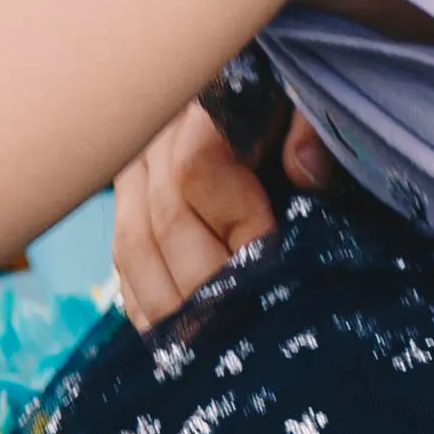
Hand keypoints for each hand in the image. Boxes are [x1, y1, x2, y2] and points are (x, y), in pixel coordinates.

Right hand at [113, 98, 308, 322]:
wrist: (244, 83)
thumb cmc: (284, 98)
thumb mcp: (307, 96)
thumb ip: (311, 124)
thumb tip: (304, 172)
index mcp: (201, 104)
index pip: (198, 171)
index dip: (237, 228)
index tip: (275, 268)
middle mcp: (154, 138)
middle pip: (163, 222)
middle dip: (205, 286)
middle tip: (241, 333)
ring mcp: (132, 172)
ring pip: (133, 247)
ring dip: (169, 306)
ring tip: (206, 349)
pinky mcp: (124, 201)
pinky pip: (122, 260)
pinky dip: (145, 304)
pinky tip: (172, 339)